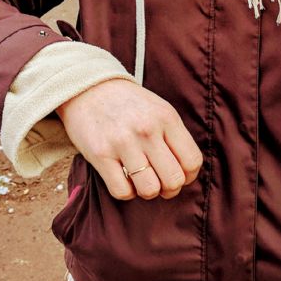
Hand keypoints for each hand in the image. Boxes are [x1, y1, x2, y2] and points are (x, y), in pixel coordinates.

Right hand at [57, 78, 202, 201]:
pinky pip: (122, 191)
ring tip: (142, 181)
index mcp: (167, 118)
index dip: (189, 177)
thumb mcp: (159, 110)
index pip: (192, 161)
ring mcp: (123, 142)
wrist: (88, 88)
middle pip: (173, 179)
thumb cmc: (128, 104)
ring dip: (147, 192)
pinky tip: (124, 179)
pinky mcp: (100, 155)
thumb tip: (187, 172)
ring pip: (149, 189)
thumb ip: (174, 137)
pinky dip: (126, 192)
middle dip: (170, 189)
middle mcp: (147, 130)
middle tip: (161, 184)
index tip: (180, 176)